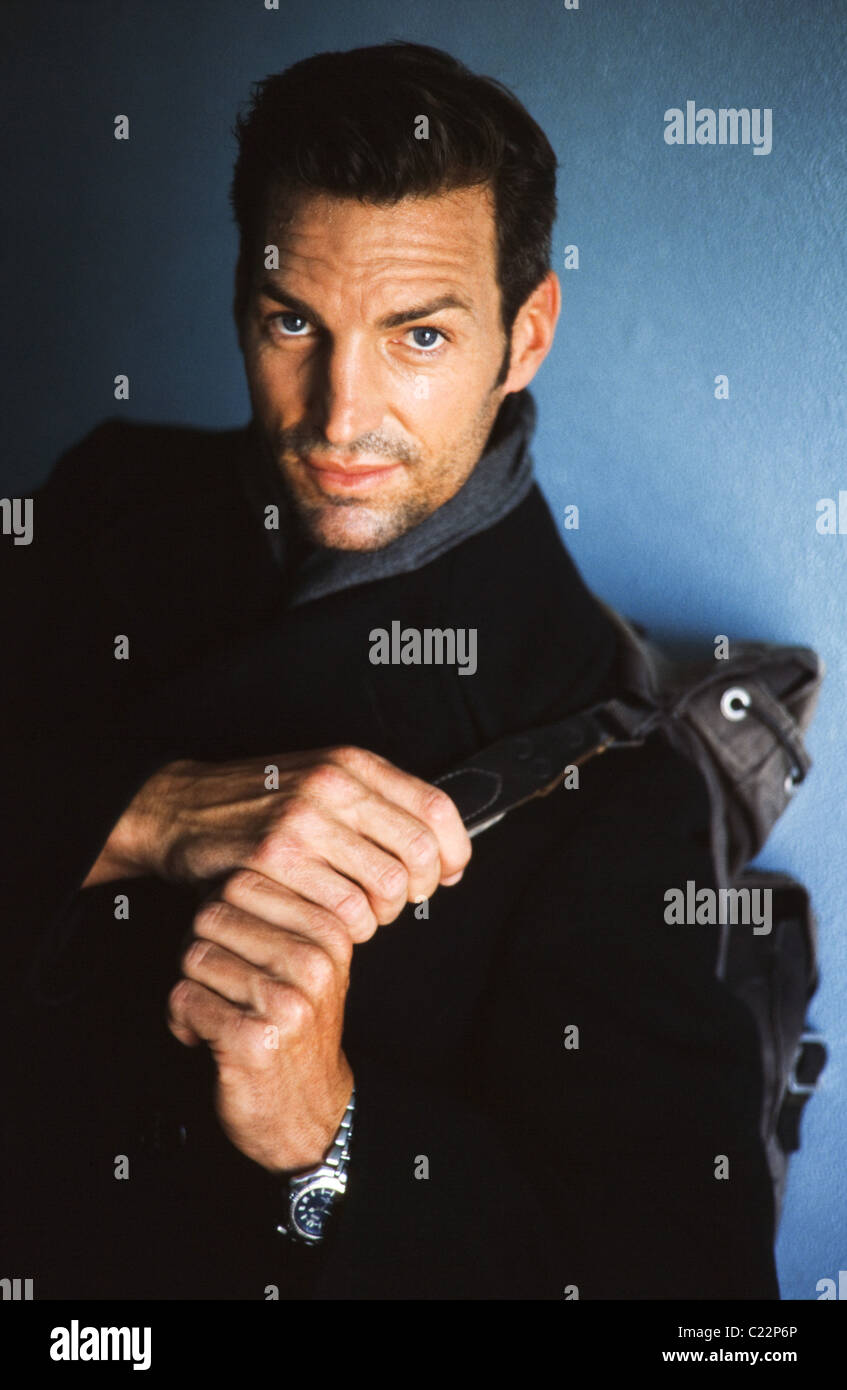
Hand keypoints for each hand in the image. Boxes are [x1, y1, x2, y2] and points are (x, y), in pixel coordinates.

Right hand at [83, 745, 470, 939]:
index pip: (436, 808)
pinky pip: (342, 911)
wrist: (181, 807)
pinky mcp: (274, 860)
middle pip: (418, 853)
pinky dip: (349, 929)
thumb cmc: (260, 803)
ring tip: (361, 913)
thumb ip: (383, 808)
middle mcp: (333, 785)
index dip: (455, 850)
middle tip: (398, 901)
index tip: (449, 874)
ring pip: (385, 888)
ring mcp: (303, 821)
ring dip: (382, 915)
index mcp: (353, 763)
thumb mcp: (325, 782)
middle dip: (420, 890)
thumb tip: (449, 857)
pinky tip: (332, 922)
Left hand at [167, 868, 355, 1171]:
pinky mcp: (252, 1040)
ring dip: (192, 989)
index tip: (236, 946)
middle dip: (202, 949)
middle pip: (212, 916)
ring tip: (219, 1011)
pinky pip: (184, 1001)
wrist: (311, 1114)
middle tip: (221, 983)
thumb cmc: (299, 1034)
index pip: (246, 882)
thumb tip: (228, 870)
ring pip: (194, 957)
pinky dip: (183, 1022)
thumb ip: (281, 915)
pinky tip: (209, 1038)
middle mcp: (312, 964)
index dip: (223, 911)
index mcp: (329, 934)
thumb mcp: (311, 965)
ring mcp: (284, 1003)